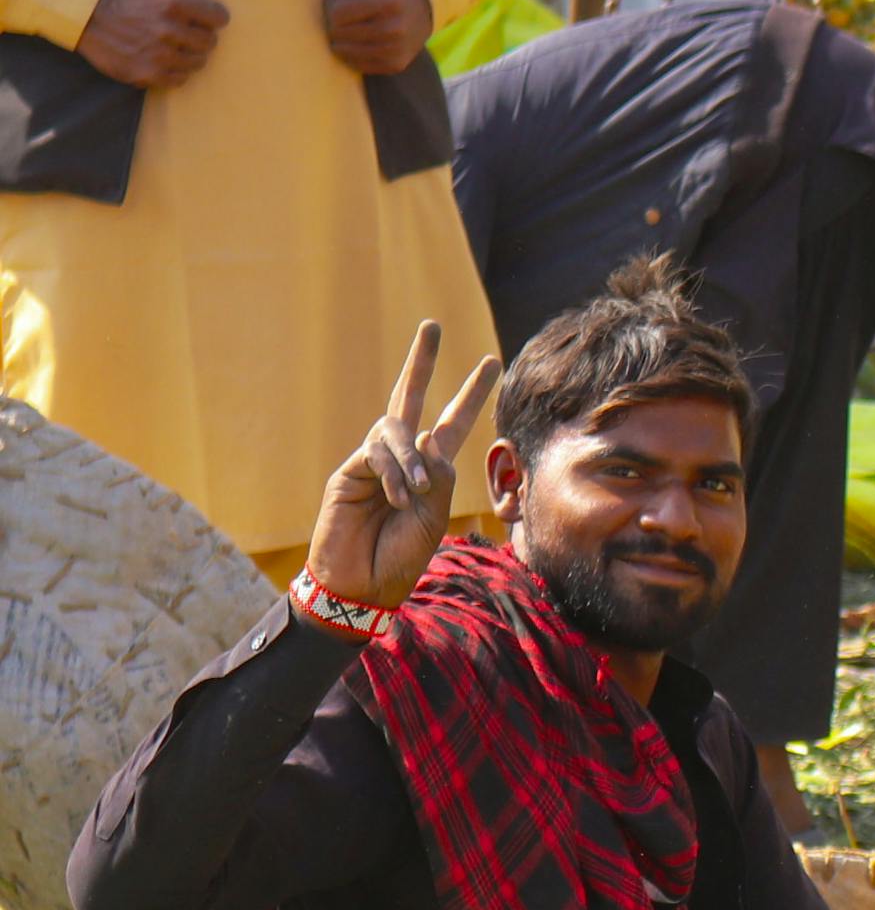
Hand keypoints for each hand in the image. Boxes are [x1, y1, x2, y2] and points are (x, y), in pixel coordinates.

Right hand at [77, 0, 226, 89]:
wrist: (84, 17)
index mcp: (173, 3)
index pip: (219, 17)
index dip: (213, 16)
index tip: (201, 16)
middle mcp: (169, 30)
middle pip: (210, 42)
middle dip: (201, 35)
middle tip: (185, 30)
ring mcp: (159, 54)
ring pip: (198, 62)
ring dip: (190, 53)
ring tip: (174, 44)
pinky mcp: (148, 73)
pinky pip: (180, 79)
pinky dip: (176, 70)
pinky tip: (164, 58)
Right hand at [305, 321, 499, 614]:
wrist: (362, 584)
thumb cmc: (401, 556)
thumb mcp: (435, 519)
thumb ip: (440, 480)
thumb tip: (433, 438)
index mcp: (430, 472)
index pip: (453, 424)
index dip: (471, 395)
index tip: (492, 363)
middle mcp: (401, 458)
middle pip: (409, 398)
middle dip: (422, 362)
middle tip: (432, 326)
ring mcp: (371, 462)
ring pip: (395, 431)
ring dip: (409, 461)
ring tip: (411, 497)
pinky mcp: (348, 470)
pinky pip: (375, 453)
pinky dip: (391, 473)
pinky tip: (395, 497)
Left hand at [322, 0, 433, 75]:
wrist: (425, 6)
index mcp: (388, 2)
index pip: (338, 13)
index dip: (332, 3)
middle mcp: (394, 28)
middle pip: (339, 32)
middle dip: (335, 21)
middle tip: (346, 12)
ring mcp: (396, 50)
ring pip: (344, 50)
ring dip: (341, 38)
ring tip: (353, 25)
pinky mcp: (395, 64)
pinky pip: (357, 64)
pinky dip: (351, 53)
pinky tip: (360, 40)